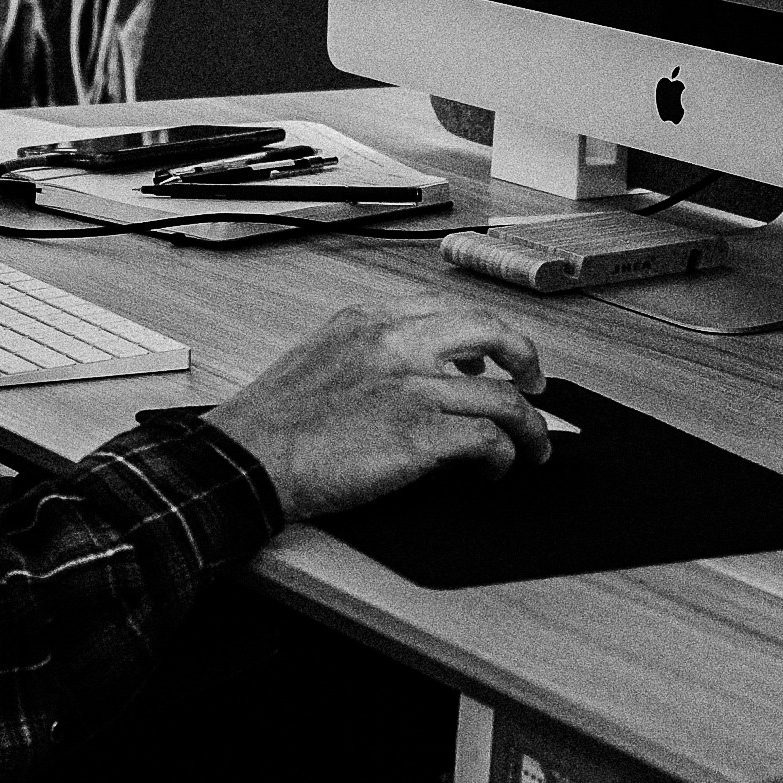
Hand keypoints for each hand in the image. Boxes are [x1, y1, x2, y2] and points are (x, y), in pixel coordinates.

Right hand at [206, 303, 550, 521]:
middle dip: (526, 358)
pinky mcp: (419, 436)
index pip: (449, 311)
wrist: (246, 461)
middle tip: (536, 388)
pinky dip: (503, 457)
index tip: (500, 356)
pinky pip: (488, 440)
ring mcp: (410, 389)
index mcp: (368, 322)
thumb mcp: (318, 358)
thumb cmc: (270, 424)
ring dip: (528, 428)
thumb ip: (370, 353)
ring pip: (502, 396)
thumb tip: (419, 374)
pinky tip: (495, 471)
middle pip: (491, 333)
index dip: (488, 335)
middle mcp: (395, 345)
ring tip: (532, 450)